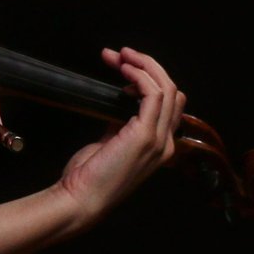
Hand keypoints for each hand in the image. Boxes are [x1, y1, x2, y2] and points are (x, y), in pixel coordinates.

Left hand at [55, 46, 184, 225]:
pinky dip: (140, 75)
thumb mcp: (109, 144)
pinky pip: (153, 94)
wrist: (80, 199)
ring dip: (143, 65)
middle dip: (147, 66)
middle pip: (173, 91)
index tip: (121, 70)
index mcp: (159, 146)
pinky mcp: (145, 135)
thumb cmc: (89, 175)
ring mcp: (158, 140)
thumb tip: (120, 102)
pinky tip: (124, 69)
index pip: (170, 104)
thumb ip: (120, 125)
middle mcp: (165, 143)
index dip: (149, 81)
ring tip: (120, 55)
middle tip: (120, 54)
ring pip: (167, 88)